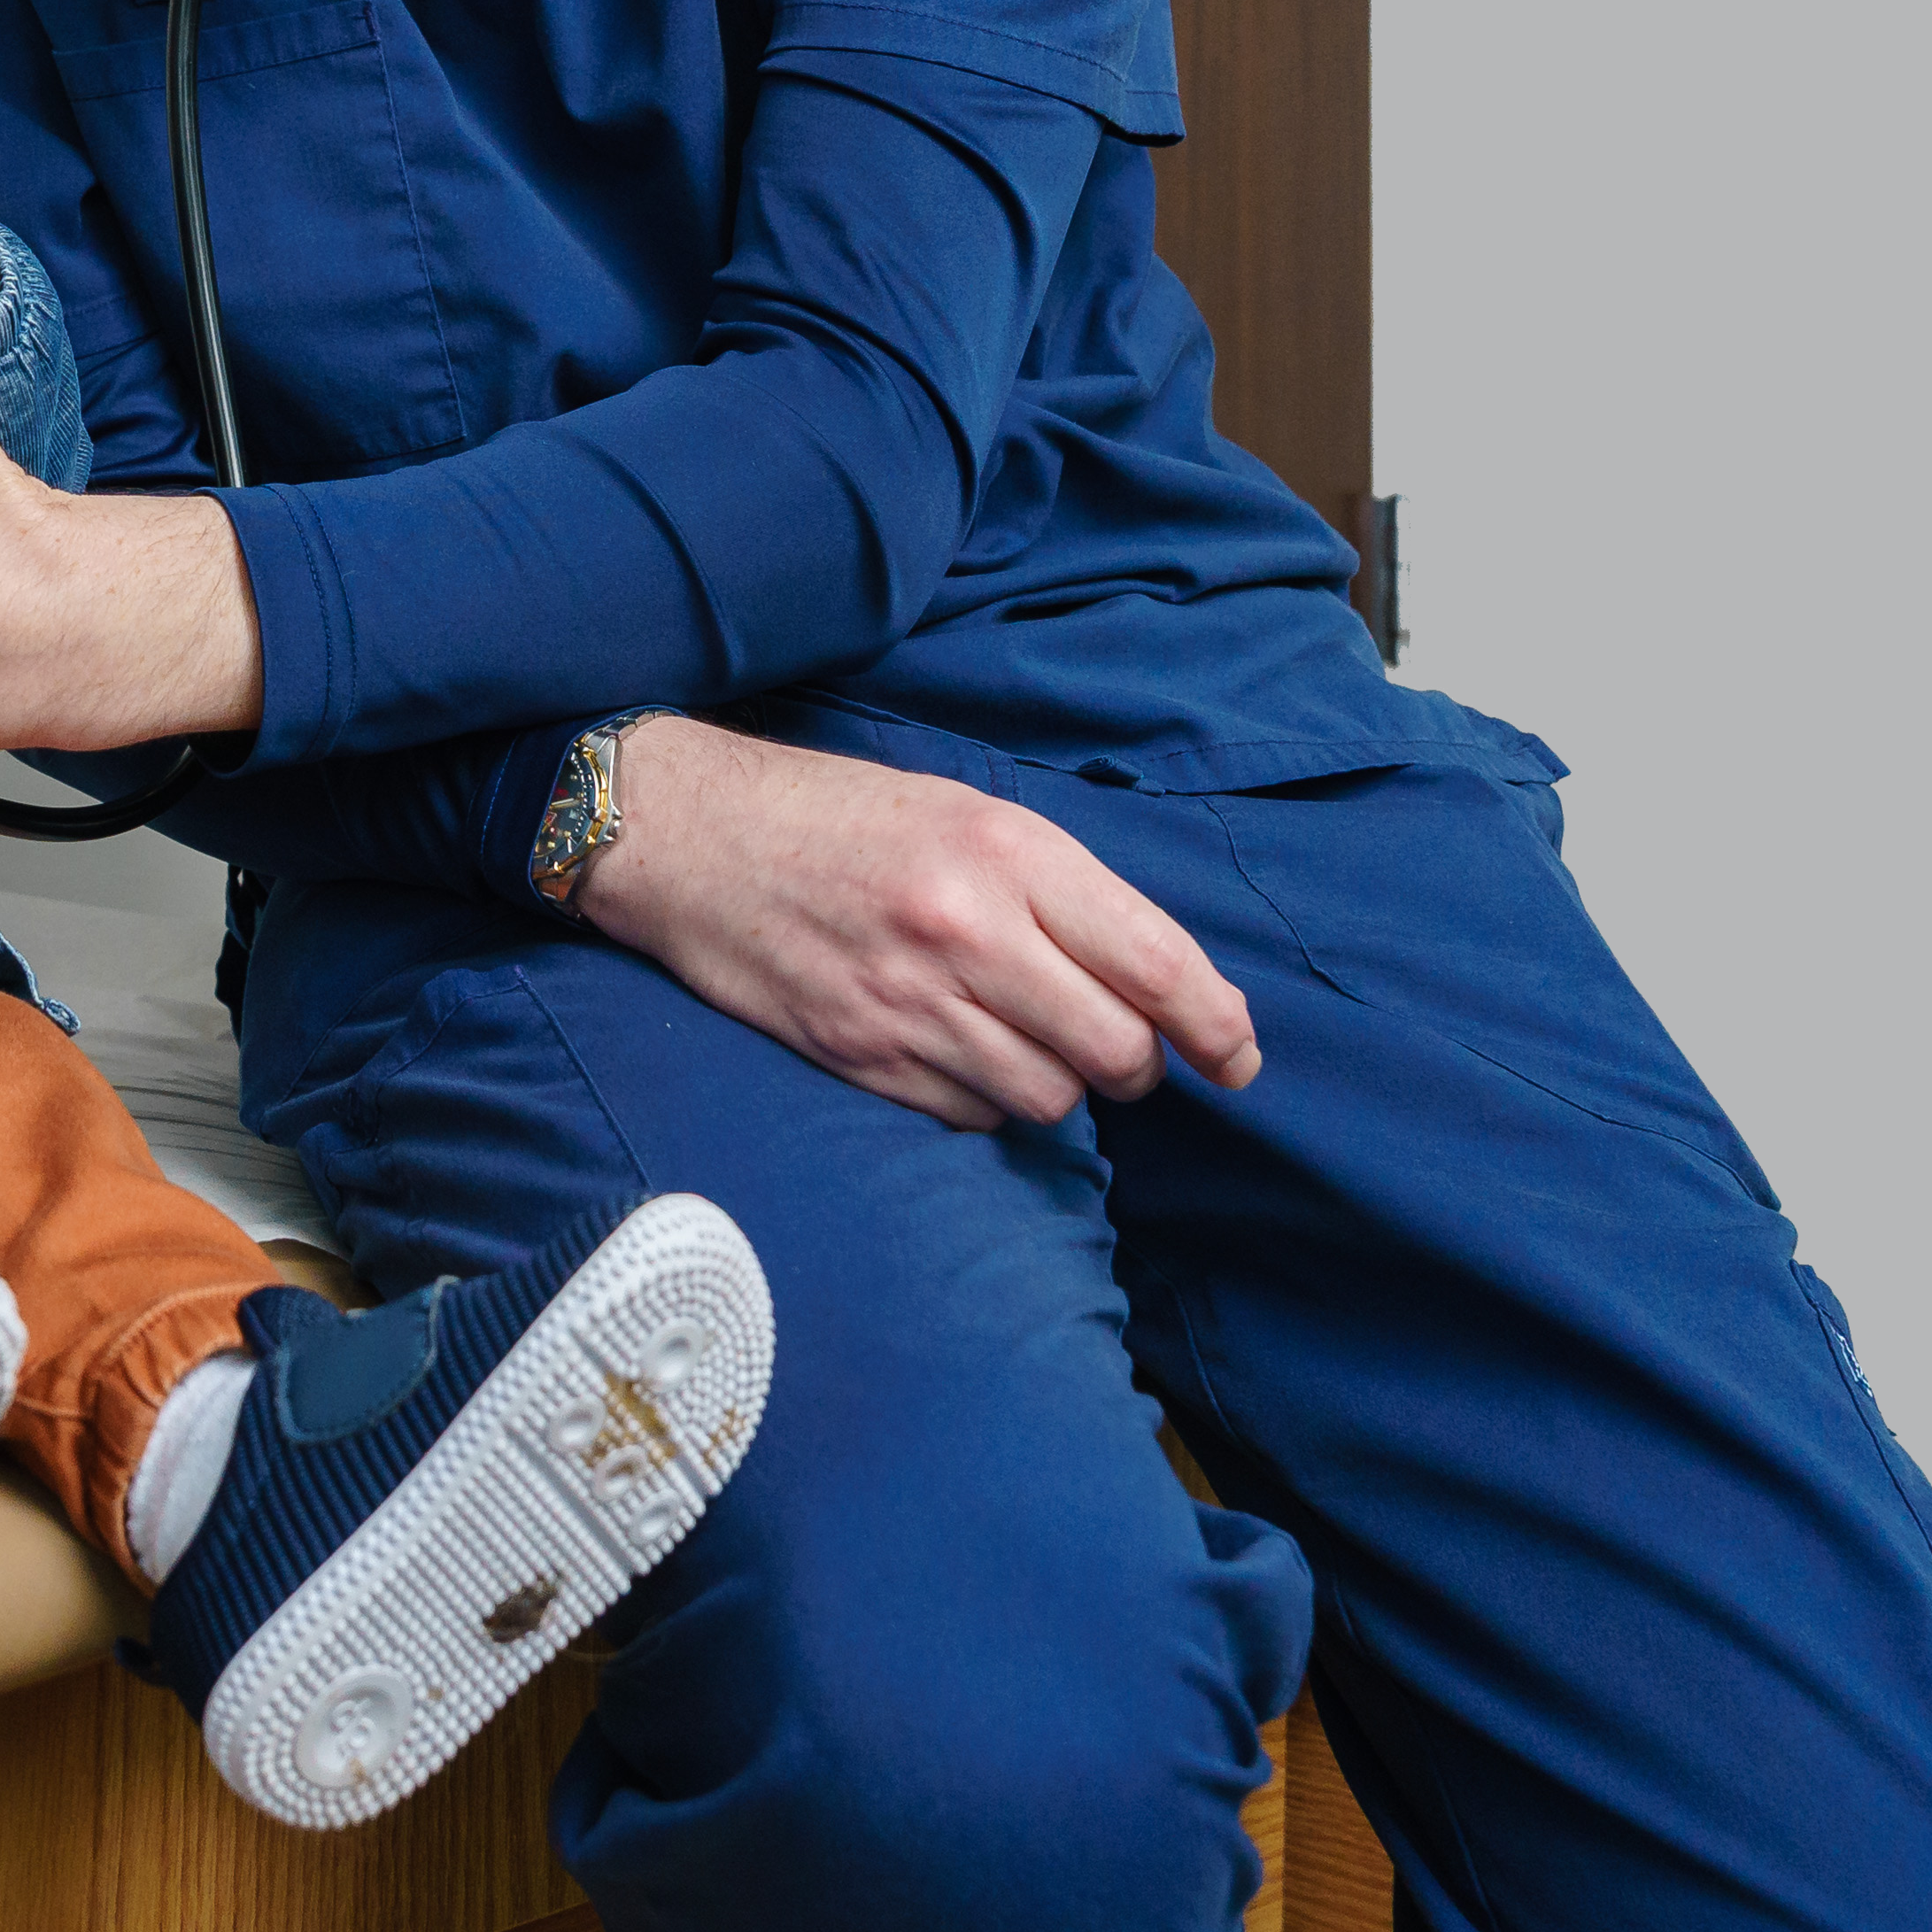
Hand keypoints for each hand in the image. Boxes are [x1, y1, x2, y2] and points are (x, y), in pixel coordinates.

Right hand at [569, 722, 1262, 1129]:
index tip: (1240, 1058)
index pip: (1156, 965)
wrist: (691, 835)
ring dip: (1060, 1087)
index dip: (1218, 1026)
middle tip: (1122, 1049)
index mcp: (1009, 854)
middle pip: (1114, 1051)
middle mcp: (967, 930)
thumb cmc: (841, 818)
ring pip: (1047, 1098)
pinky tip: (960, 1053)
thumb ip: (1061, 894)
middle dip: (1138, 1065)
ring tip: (1029, 1043)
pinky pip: (969, 1115)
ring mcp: (908, 1001)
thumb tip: (1158, 987)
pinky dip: (986, 1100)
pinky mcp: (859, 1054)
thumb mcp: (967, 816)